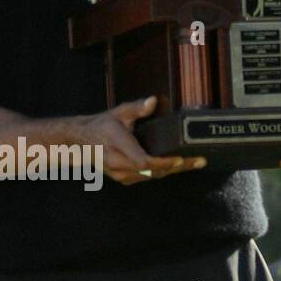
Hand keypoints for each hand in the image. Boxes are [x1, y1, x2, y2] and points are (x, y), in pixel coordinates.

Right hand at [76, 95, 207, 184]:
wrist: (82, 143)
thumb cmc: (102, 126)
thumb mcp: (119, 112)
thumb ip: (137, 108)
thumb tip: (152, 101)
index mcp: (117, 145)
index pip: (143, 160)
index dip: (163, 162)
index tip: (180, 158)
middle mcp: (118, 164)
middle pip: (153, 172)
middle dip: (177, 167)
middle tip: (198, 161)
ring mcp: (121, 174)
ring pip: (152, 176)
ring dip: (172, 170)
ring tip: (193, 163)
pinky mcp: (124, 179)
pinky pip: (147, 177)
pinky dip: (162, 172)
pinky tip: (177, 166)